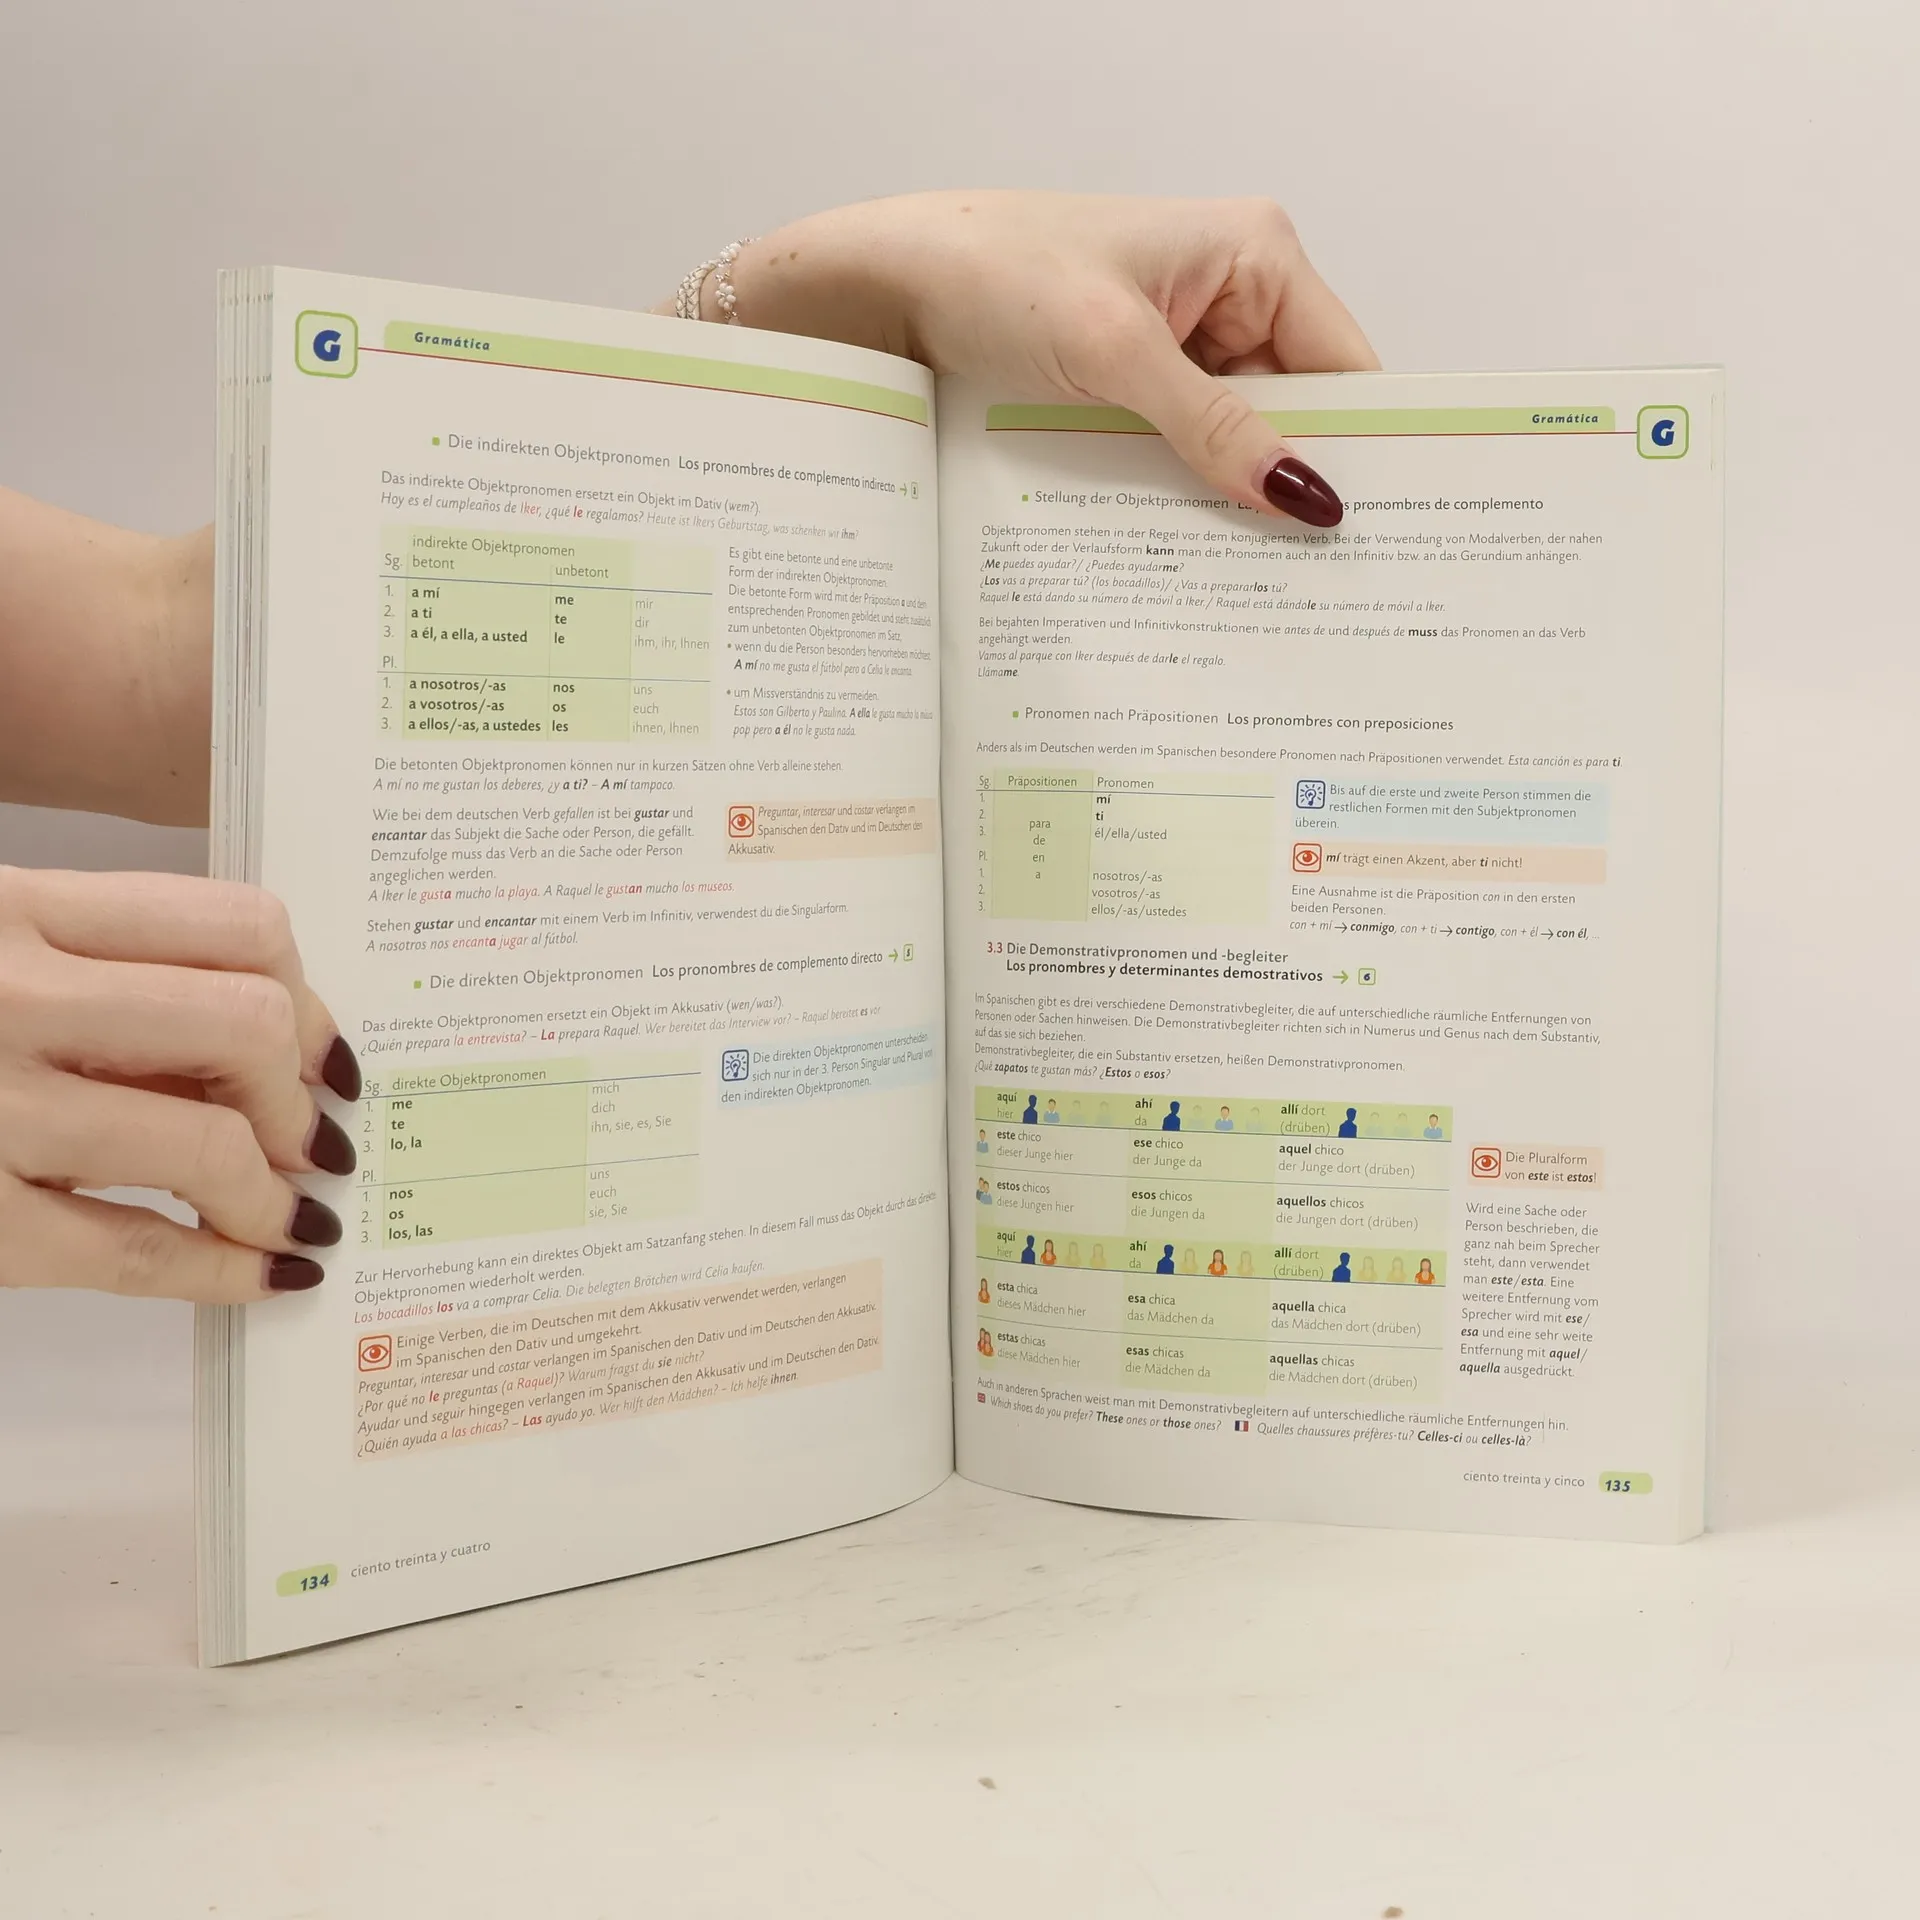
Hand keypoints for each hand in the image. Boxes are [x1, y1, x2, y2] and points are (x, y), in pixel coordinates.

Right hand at [0, 867, 360, 1302]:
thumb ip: (101, 973)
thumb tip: (272, 1045)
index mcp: (19, 906)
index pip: (240, 927)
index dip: (310, 999)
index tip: (318, 1051)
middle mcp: (7, 993)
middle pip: (248, 1026)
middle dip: (297, 1092)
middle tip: (306, 1137)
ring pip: (209, 1142)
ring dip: (275, 1192)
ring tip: (288, 1212)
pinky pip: (134, 1250)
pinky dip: (223, 1268)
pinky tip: (263, 1273)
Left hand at [698, 191, 1378, 526]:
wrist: (889, 289)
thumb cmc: (993, 275)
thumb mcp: (1114, 355)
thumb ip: (1213, 428)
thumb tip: (1305, 496)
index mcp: (1257, 253)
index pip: (1347, 368)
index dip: (1363, 450)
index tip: (1370, 537)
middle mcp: (1234, 294)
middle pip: (1300, 413)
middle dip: (1292, 485)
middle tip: (1310, 585)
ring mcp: (1185, 344)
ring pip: (1240, 443)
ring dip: (1232, 500)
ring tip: (1250, 582)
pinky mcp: (1138, 385)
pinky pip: (1186, 451)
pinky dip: (1184, 495)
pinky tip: (1188, 550)